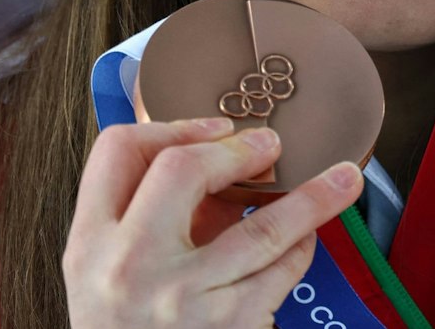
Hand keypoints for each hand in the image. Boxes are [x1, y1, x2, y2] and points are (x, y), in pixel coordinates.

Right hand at [63, 117, 366, 327]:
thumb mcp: (112, 273)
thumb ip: (156, 218)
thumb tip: (230, 172)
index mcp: (89, 243)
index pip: (117, 151)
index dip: (171, 126)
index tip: (213, 128)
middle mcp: (130, 266)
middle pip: (183, 170)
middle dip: (237, 149)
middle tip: (270, 144)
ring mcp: (183, 299)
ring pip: (264, 226)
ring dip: (313, 197)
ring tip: (344, 179)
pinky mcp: (230, 327)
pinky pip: (281, 271)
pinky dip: (302, 249)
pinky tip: (308, 240)